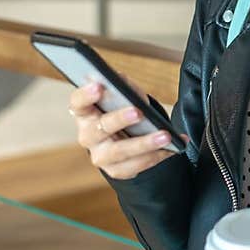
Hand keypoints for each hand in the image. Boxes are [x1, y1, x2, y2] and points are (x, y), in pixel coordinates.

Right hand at [67, 78, 188, 179]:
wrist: (126, 138)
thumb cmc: (120, 111)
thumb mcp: (122, 96)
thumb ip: (122, 86)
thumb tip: (121, 79)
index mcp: (84, 113)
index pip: (77, 102)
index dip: (86, 95)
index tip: (98, 86)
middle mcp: (87, 136)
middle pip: (100, 129)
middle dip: (120, 120)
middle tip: (138, 112)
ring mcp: (100, 156)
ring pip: (120, 151)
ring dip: (145, 143)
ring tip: (165, 136)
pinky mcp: (116, 170)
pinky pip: (136, 165)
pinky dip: (156, 156)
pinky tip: (171, 148)